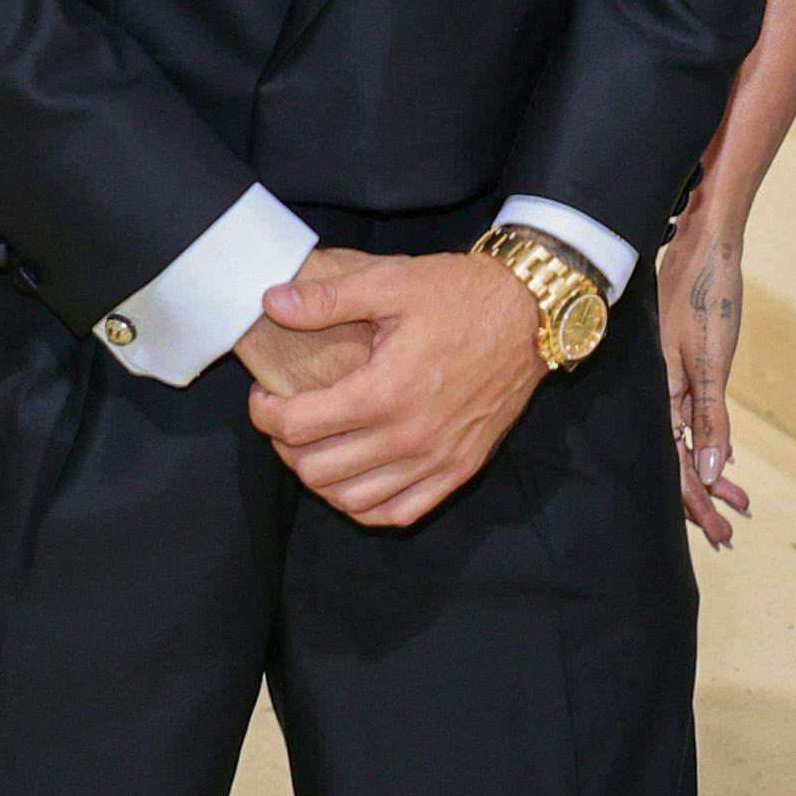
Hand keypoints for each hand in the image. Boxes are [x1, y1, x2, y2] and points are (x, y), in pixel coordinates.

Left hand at [247, 248, 544, 526]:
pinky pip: (398, 512)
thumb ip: (328, 298)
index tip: (264, 395)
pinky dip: (366, 505)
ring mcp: (436, 461)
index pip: (297, 425)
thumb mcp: (392, 282)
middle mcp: (408, 437)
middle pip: (316, 470)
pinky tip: (356, 479)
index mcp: (384, 392)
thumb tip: (272, 302)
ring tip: (318, 446)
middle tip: (288, 418)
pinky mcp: (458, 470)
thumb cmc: (463, 296)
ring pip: (352, 499)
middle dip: (287, 446)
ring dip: (322, 478)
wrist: (531, 316)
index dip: (264, 413)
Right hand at [657, 194, 750, 550]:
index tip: (717, 531)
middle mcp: (659, 390)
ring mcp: (669, 377)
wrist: (705, 242)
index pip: (675, 464)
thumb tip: (713, 471)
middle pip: (677, 459)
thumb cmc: (706, 294)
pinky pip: (687, 417)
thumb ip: (710, 417)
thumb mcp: (711, 360)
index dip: (695, 502)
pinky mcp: (681, 363)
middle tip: (726, 533)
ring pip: (684, 440)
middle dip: (701, 499)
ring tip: (734, 502)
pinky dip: (705, 441)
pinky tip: (720, 458)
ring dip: (708, 473)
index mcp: (660, 393)